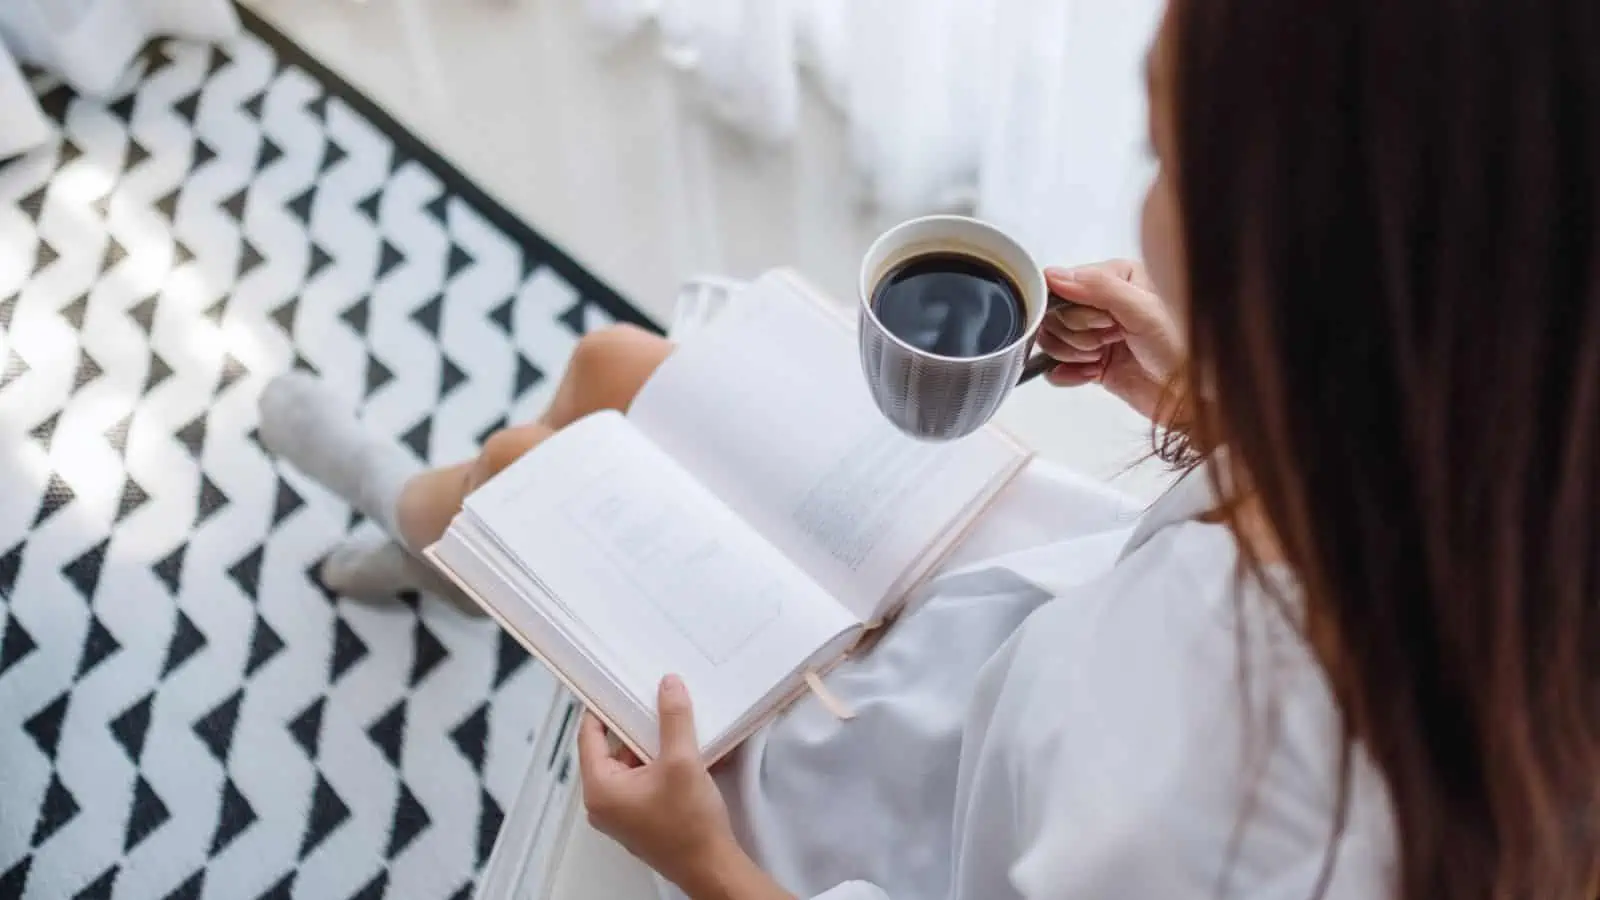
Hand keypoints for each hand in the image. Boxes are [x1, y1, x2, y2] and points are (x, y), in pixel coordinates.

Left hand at [580, 676, 786, 898]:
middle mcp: (605, 803)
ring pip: (629, 764)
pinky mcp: (640, 818)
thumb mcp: (682, 761)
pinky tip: (681, 754)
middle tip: (652, 704)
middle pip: (611, 749)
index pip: (589, 737)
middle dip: (634, 727)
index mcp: (601, 789)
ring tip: (673, 730)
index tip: (611, 689)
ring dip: (650, 746)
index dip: (601, 709)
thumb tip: (668, 688)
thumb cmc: (690, 829)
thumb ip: (673, 719)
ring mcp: (622, 813)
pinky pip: (642, 780)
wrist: (712, 866)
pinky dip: (657, 764)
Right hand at [1038, 260, 1182, 421]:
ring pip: (1052, 340)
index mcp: (1117, 277)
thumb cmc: (1181, 349)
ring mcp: (1095, 332)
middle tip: (1110, 340)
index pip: (1064, 286)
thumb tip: (1055, 276)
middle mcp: (1103, 302)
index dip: (1077, 310)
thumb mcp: (1143, 309)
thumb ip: (1099, 287)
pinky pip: (1056, 365)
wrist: (1187, 395)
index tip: (1104, 323)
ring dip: (1074, 354)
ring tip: (1102, 357)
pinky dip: (1069, 374)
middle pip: (1055, 315)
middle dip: (1078, 334)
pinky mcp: (1091, 360)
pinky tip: (1092, 374)